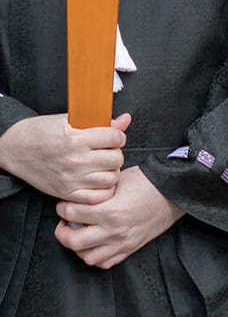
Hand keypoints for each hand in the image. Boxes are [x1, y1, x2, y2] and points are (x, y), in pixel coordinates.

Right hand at [0, 112, 130, 203]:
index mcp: (75, 138)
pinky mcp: (68, 193)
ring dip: (111, 171)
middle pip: (116, 158)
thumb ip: (99, 122)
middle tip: (106, 151)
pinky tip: (98, 180)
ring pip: (112, 178)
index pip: (114, 138)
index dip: (117, 136)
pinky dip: (104, 189)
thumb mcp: (67, 121)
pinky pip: (100, 196)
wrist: (13, 149)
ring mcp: (73, 179)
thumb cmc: (39, 133)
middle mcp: (75, 160)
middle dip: (115, 153)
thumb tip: (125, 120)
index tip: (113, 138)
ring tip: (102, 166)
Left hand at [54, 166, 184, 268]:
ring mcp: (123, 242)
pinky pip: (106, 262)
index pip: (70, 213)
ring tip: (80, 235)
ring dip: (79, 248)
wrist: (172, 194)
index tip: (65, 204)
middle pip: (73, 241)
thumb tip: (78, 196)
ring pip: (88, 257)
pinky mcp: (130, 248)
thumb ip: (96, 192)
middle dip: (62, 232)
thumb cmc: (148, 184)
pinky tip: (96, 244)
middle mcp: (114, 230)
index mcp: (110, 210)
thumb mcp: (117, 181)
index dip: (63, 206)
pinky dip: (96, 256)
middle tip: (65, 223)